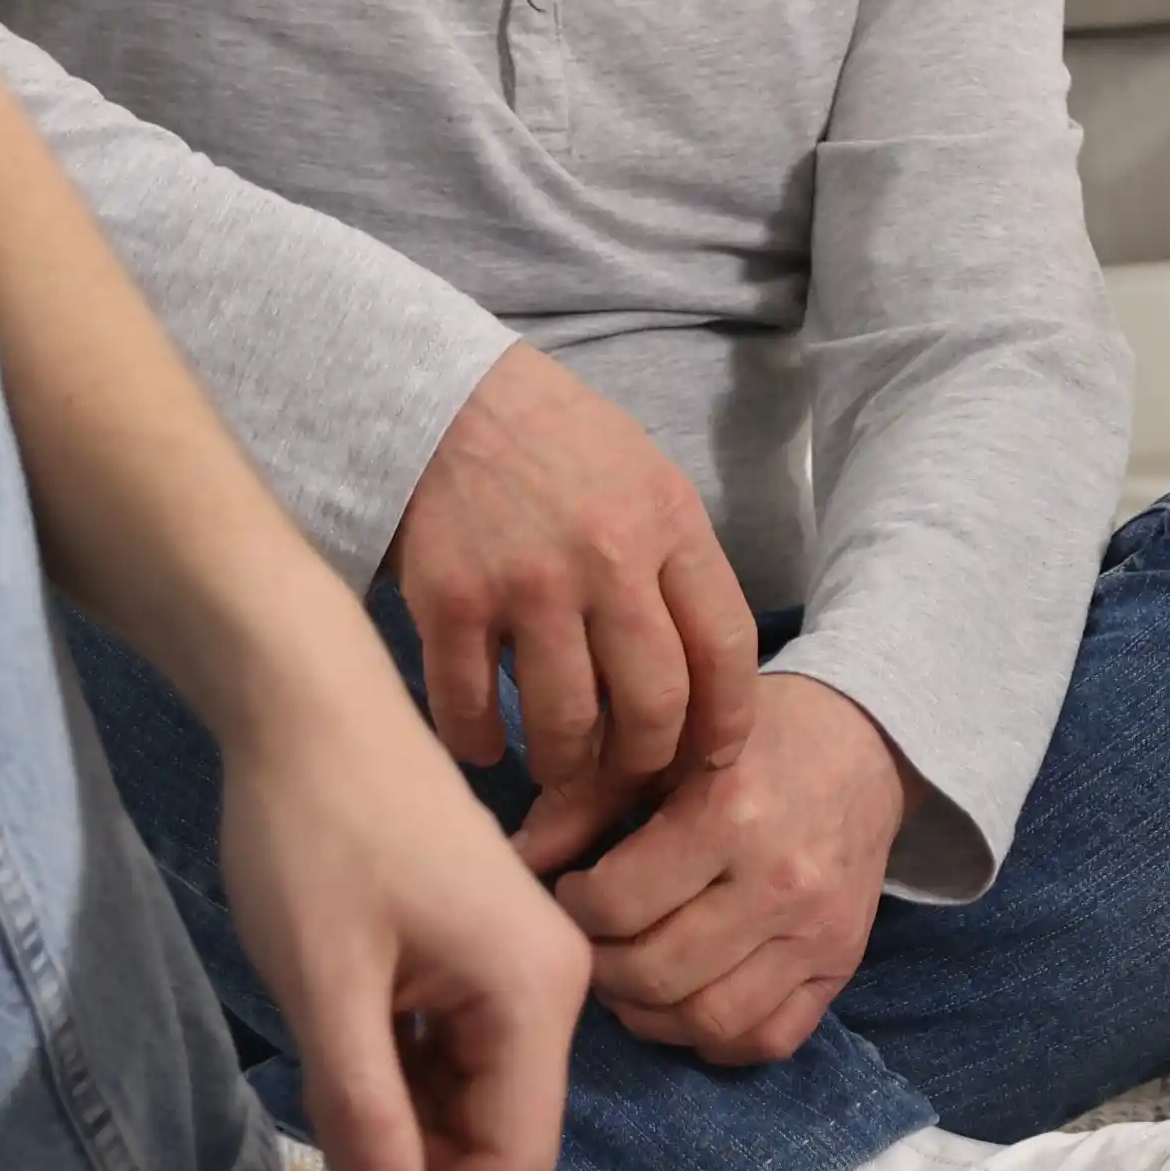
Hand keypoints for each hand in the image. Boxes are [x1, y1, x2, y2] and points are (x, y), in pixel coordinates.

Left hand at [201, 618, 589, 1170]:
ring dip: (417, 1148)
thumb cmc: (316, 835)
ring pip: (483, 1097)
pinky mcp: (485, 953)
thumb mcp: (327, 983)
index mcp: (537, 991)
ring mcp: (523, 967)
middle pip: (508, 1133)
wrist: (309, 708)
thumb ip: (367, 1107)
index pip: (515, 1156)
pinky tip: (352, 1104)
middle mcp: (555, 984)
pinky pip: (462, 1053)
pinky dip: (411, 1093)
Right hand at [389, 343, 761, 873]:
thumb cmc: (558, 443)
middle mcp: (606, 559)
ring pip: (567, 720)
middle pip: (654, 702)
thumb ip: (677, 569)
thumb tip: (700, 676)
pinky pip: (469, 704)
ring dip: (567, 766)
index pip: (725, 649)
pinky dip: (478, 742)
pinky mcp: (448, 599)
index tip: (716, 757)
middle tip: (630, 777)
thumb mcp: (648, 482)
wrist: (442, 393)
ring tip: (560, 771)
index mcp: (669, 527)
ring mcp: (525, 582)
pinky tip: (484, 748)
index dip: (728, 720)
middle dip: (648, 761)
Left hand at [554, 668, 904, 1064]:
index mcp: (730, 816)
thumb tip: (516, 865)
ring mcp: (820, 933)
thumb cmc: (751, 739)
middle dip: (601, 966)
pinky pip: (766, 1040)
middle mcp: (781, 884)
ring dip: (649, 1013)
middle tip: (596, 938)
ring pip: (706, 1020)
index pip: (615, 906)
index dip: (572, 908)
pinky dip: (715, 1039)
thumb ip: (583, 803)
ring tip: (633, 975)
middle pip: (653, 974)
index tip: (575, 889)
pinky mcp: (844, 964)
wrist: (864, 746)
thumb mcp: (663, 748)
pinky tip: (688, 1001)